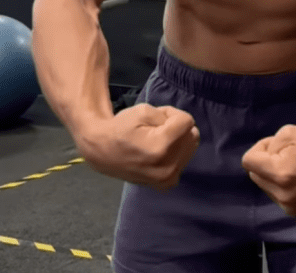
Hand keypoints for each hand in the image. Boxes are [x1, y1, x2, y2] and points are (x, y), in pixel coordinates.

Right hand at [78, 104, 200, 186]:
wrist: (103, 152)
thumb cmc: (121, 128)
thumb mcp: (144, 110)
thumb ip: (169, 115)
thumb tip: (187, 127)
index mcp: (161, 147)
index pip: (187, 121)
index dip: (171, 114)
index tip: (155, 118)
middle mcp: (167, 167)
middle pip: (192, 135)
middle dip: (176, 127)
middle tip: (155, 128)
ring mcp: (168, 179)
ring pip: (190, 147)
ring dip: (177, 139)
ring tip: (155, 140)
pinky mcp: (167, 184)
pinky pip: (183, 160)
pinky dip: (175, 153)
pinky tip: (158, 153)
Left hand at [242, 125, 295, 218]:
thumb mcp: (287, 132)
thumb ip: (268, 145)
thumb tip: (261, 159)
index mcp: (279, 174)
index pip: (248, 162)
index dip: (259, 149)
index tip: (275, 144)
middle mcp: (282, 195)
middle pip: (255, 175)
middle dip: (265, 162)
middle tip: (286, 154)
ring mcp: (290, 206)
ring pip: (265, 186)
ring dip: (273, 175)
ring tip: (294, 166)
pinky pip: (277, 195)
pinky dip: (281, 186)